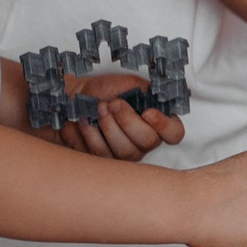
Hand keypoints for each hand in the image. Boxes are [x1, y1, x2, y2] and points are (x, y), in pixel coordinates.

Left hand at [52, 72, 184, 160]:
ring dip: (108, 126)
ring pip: (125, 152)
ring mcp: (124, 154)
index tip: (147, 112)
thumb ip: (147, 91)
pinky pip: (101, 155)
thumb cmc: (101, 91)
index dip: (164, 125)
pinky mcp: (103, 162)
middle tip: (113, 104)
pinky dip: (91, 133)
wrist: (72, 99)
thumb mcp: (129, 84)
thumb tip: (160, 96)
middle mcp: (143, 142)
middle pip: (148, 142)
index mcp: (155, 122)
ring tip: (98, 108)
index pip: (174, 133)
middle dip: (128, 121)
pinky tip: (84, 121)